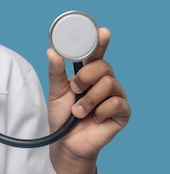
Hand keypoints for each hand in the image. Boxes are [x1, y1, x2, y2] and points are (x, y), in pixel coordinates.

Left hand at [47, 27, 130, 173]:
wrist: (66, 142)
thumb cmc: (62, 115)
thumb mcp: (55, 91)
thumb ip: (55, 72)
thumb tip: (51, 51)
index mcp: (88, 73)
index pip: (96, 54)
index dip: (100, 42)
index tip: (102, 32)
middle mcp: (104, 81)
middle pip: (103, 66)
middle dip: (85, 77)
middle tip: (75, 90)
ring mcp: (115, 96)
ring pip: (109, 84)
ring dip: (89, 99)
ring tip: (79, 110)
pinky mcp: (122, 112)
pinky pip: (116, 103)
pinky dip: (100, 111)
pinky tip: (94, 118)